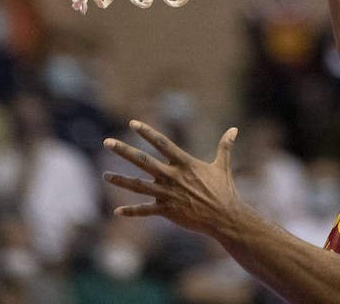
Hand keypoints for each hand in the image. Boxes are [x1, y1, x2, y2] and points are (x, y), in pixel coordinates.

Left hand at [103, 120, 242, 235]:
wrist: (224, 217)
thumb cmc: (224, 190)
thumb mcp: (222, 166)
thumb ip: (225, 146)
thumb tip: (235, 129)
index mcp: (184, 163)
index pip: (162, 143)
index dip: (147, 132)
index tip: (132, 123)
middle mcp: (172, 176)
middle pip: (143, 160)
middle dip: (123, 150)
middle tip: (107, 142)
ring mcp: (167, 194)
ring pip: (138, 185)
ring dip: (120, 180)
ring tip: (104, 175)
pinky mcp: (167, 210)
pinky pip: (145, 210)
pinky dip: (131, 211)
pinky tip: (118, 211)